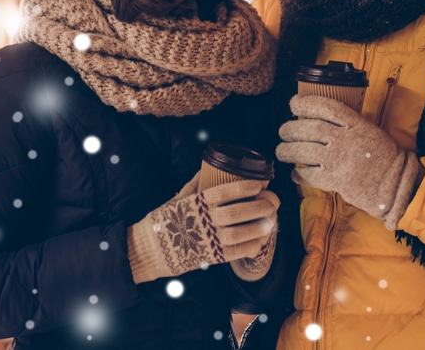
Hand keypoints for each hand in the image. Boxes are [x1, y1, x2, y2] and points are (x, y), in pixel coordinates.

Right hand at [128, 178, 277, 283]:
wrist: (152, 249)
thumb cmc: (166, 220)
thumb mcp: (178, 198)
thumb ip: (195, 184)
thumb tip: (206, 167)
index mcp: (197, 202)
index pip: (225, 192)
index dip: (245, 187)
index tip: (259, 184)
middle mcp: (205, 220)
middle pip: (238, 212)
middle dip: (260, 206)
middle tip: (273, 201)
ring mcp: (209, 240)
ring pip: (241, 233)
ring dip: (260, 226)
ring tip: (272, 220)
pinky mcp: (213, 257)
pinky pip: (238, 252)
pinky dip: (253, 245)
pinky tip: (261, 239)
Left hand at [275, 94, 423, 229]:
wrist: (395, 184)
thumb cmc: (384, 157)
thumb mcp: (370, 131)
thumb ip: (348, 125)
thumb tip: (319, 119)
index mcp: (356, 124)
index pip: (326, 107)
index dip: (306, 103)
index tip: (293, 103)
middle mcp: (346, 139)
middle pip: (310, 128)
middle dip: (291, 128)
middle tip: (283, 131)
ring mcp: (340, 160)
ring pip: (305, 150)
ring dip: (288, 150)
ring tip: (281, 151)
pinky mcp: (336, 180)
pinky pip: (310, 175)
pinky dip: (299, 174)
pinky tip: (295, 174)